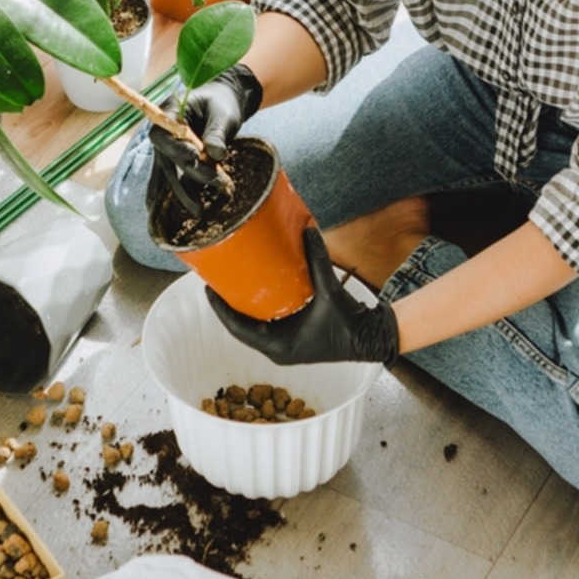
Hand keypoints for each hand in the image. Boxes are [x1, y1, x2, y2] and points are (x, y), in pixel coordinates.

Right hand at [148, 62, 262, 217]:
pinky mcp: (179, 161)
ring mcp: (169, 149)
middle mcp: (164, 134)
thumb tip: (215, 154)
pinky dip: (179, 194)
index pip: (163, 135)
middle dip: (189, 173)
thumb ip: (217, 132)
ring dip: (184, 192)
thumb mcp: (223, 113)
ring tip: (198, 211)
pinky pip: (175, 179)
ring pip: (171, 174)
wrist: (224, 102)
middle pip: (168, 159)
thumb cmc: (222, 103)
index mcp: (169, 114)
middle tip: (214, 181)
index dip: (175, 148)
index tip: (194, 155)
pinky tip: (180, 211)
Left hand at [205, 227, 401, 365]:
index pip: (238, 329)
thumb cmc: (348, 323)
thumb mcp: (329, 290)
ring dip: (241, 307)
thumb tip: (308, 229)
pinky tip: (253, 291)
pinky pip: (265, 324)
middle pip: (241, 327)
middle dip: (227, 305)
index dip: (220, 309)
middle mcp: (277, 349)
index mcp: (278, 346)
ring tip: (230, 283)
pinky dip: (257, 309)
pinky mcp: (291, 339)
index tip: (208, 289)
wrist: (370, 338)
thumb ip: (317, 260)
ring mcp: (284, 345)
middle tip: (216, 281)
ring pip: (252, 326)